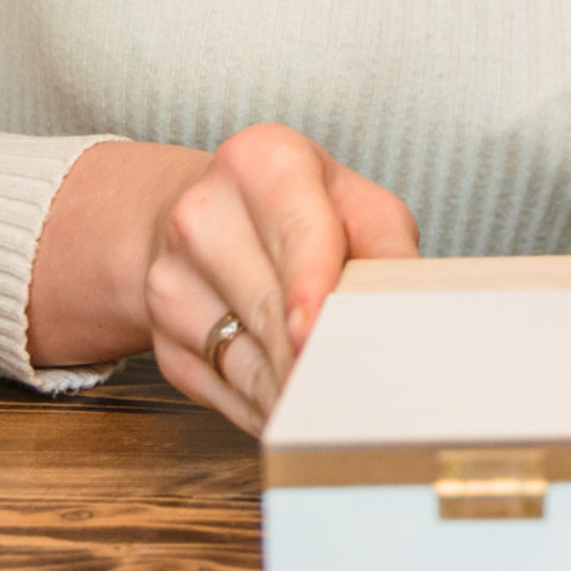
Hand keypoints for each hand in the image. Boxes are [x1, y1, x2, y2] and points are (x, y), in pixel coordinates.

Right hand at [145, 124, 419, 430]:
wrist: (208, 218)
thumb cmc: (300, 212)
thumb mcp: (356, 205)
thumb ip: (387, 249)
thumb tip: (410, 310)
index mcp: (260, 162)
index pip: (294, 229)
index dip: (309, 284)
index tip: (315, 331)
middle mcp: (203, 215)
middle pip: (267, 306)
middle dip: (314, 356)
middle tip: (360, 388)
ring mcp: (170, 281)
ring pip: (241, 359)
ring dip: (293, 393)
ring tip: (338, 404)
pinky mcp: (161, 338)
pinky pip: (221, 390)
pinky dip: (265, 408)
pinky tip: (295, 406)